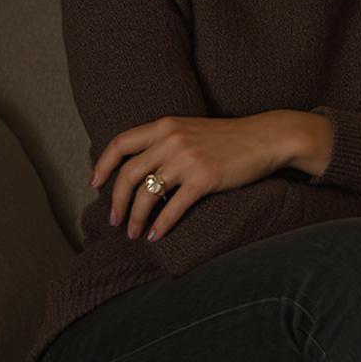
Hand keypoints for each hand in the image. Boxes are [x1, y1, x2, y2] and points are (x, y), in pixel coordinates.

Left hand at [93, 111, 328, 241]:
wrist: (266, 138)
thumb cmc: (229, 137)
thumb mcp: (191, 129)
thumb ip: (166, 141)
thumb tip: (142, 167)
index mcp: (165, 126)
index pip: (120, 143)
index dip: (103, 165)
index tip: (95, 184)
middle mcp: (171, 140)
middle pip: (129, 174)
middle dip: (117, 202)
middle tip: (115, 220)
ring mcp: (187, 160)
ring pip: (147, 194)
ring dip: (136, 218)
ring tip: (134, 233)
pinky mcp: (204, 179)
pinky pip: (173, 207)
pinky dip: (161, 225)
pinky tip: (156, 235)